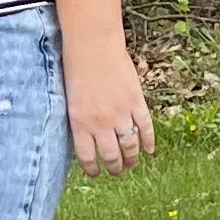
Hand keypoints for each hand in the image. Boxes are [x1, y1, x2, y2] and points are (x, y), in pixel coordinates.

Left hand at [65, 38, 153, 174]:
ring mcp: (120, 113)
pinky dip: (148, 141)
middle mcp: (101, 123)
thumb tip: (87, 139)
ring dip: (131, 159)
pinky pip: (145, 127)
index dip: (93, 169)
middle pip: (111, 156)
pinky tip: (149, 150)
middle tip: (117, 172)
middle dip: (115, 168)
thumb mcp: (70, 100)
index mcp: (80, 124)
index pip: (88, 157)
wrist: (92, 45)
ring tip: (132, 164)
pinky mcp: (136, 101)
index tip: (96, 173)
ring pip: (129, 146)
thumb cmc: (75, 68)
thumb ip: (79, 121)